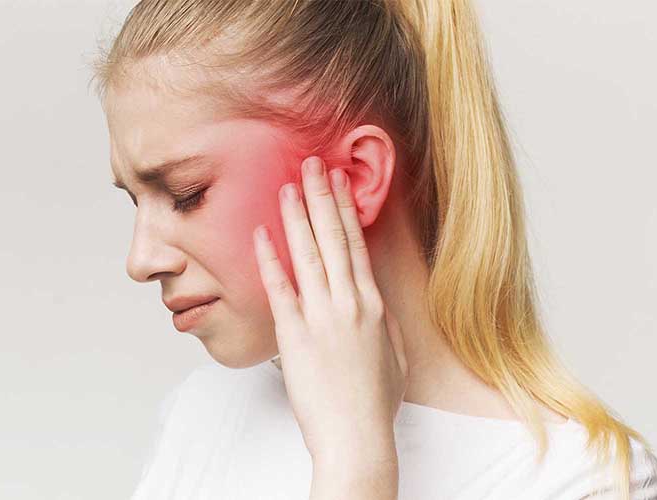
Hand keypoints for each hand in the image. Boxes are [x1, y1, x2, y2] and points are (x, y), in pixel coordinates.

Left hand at [252, 155, 408, 465]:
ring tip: (288, 185)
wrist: (356, 436)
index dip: (347, 210)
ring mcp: (321, 316)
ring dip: (297, 216)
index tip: (340, 182)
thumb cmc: (375, 402)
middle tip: (314, 164)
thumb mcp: (394, 356)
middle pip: (334, 239)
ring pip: (309, 254)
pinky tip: (262, 234)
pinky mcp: (294, 335)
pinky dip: (270, 259)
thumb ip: (384, 324)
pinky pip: (280, 289)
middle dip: (322, 197)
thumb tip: (375, 303)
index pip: (357, 245)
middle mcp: (349, 302)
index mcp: (373, 305)